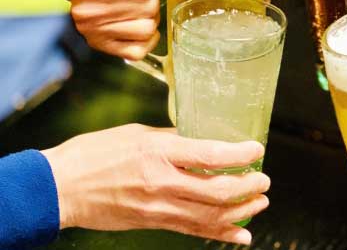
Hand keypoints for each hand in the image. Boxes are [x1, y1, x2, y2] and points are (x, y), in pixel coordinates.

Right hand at [41, 124, 269, 244]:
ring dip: (242, 211)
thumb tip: (201, 140)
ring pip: (210, 216)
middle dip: (248, 187)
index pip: (211, 155)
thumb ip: (173, 138)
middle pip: (217, 191)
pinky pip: (193, 231)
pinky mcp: (153, 224)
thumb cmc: (95, 154)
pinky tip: (241, 235)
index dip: (240, 154)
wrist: (61, 188)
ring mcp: (158, 208)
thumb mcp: (138, 133)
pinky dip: (221, 234)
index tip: (257, 149)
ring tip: (260, 203)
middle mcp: (162, 182)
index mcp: (158, 151)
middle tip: (264, 180)